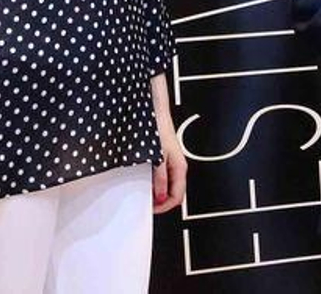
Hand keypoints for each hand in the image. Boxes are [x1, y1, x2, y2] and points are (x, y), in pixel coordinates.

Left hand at [151, 74, 186, 214]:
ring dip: (153, 191)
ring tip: (140, 190)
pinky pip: (159, 176)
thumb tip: (160, 196)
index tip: (150, 209)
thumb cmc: (158, 128)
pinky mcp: (161, 158)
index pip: (177, 197)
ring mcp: (169, 163)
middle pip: (171, 192)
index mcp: (180, 168)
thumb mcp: (157, 157)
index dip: (164, 207)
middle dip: (158, 200)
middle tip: (143, 202)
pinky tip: (140, 178)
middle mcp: (176, 167)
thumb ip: (160, 178)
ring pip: (165, 185)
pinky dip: (150, 181)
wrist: (154, 110)